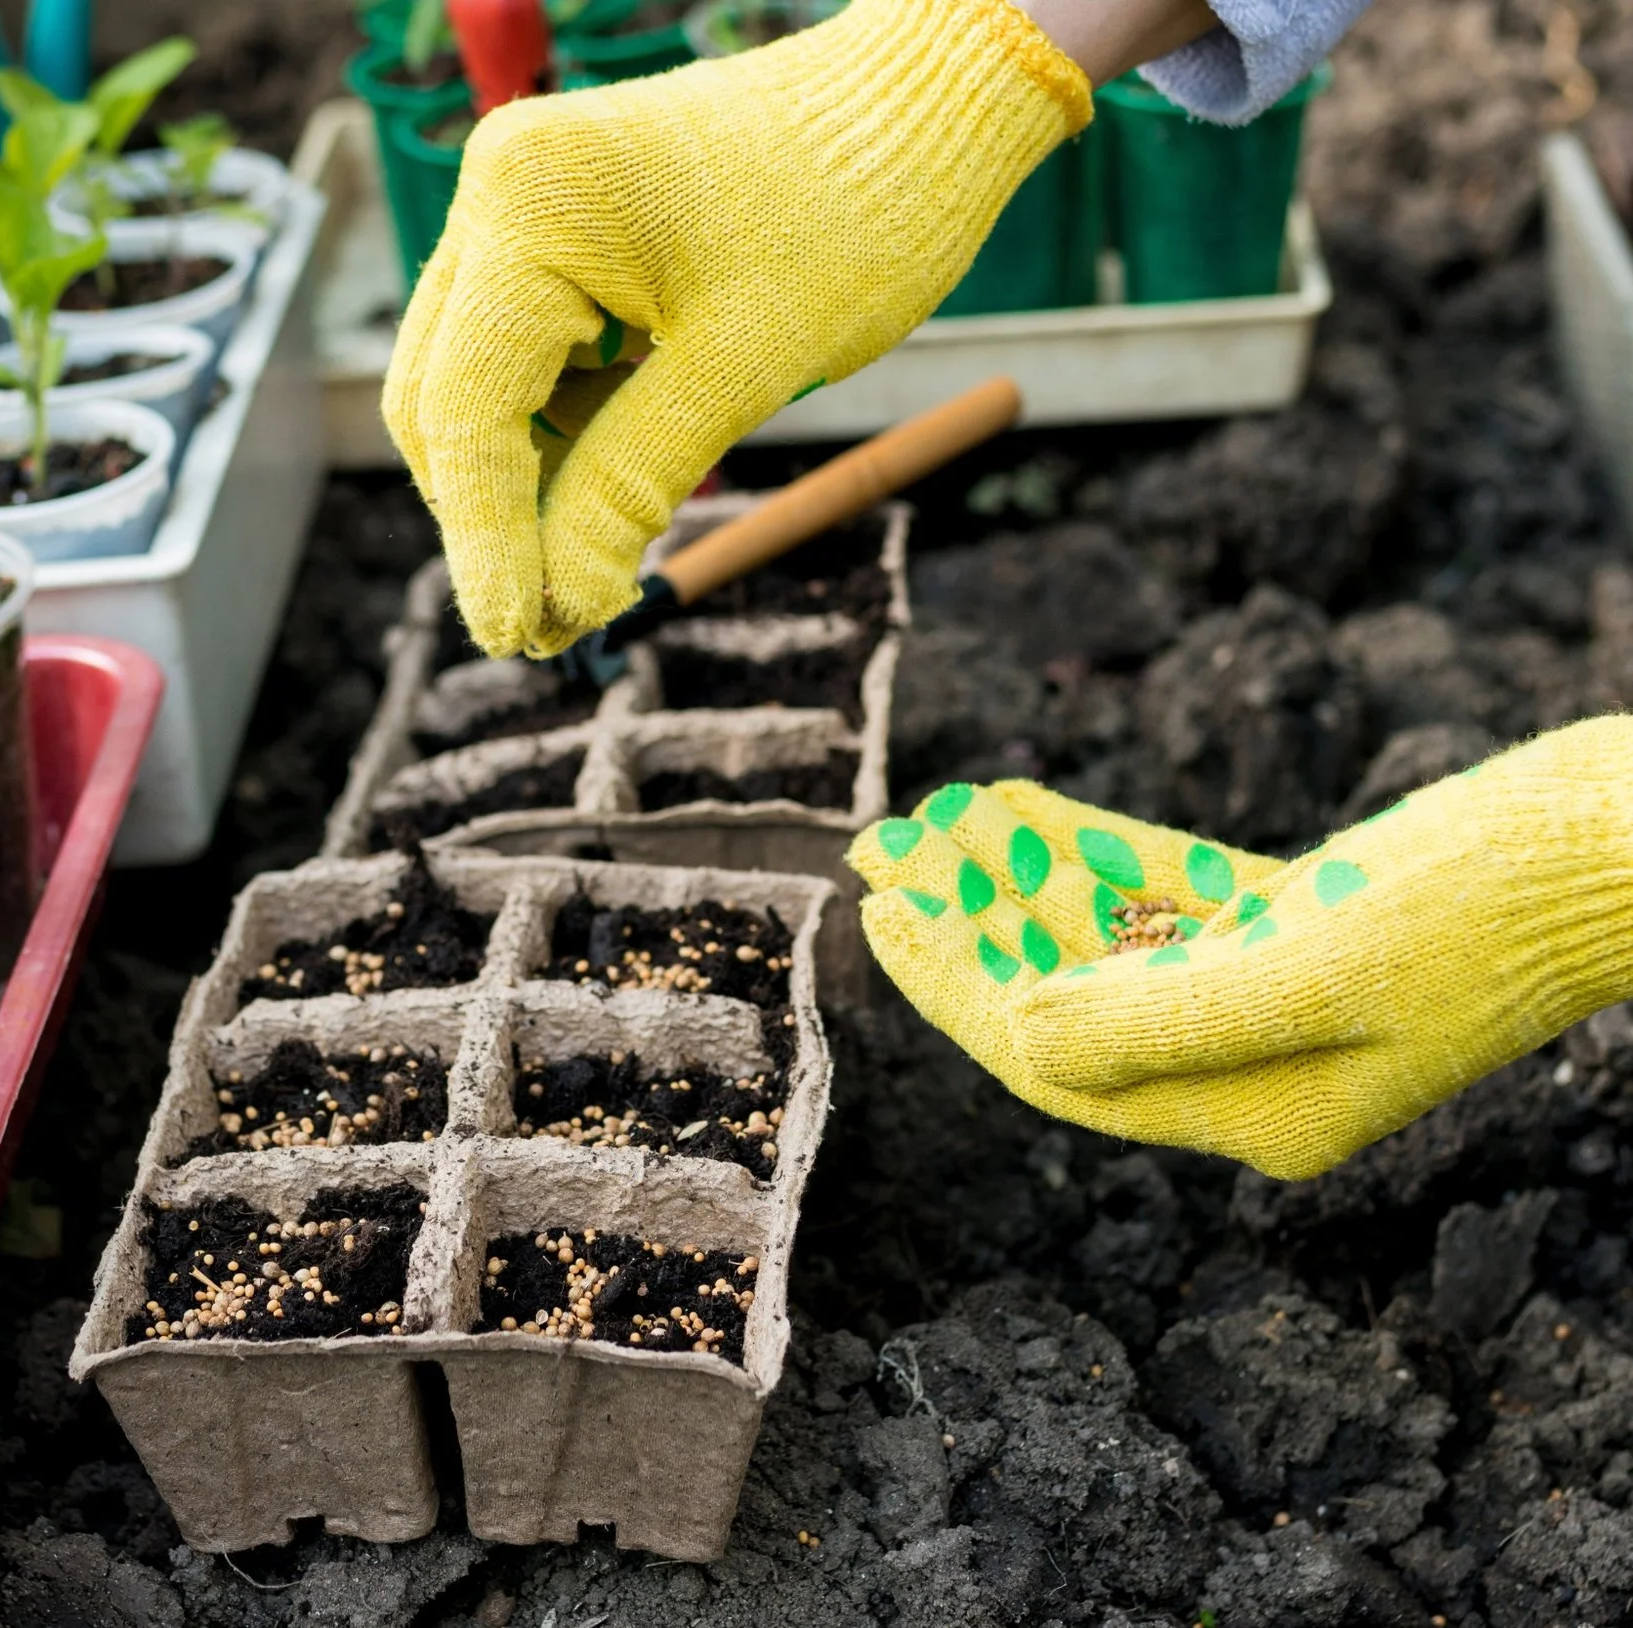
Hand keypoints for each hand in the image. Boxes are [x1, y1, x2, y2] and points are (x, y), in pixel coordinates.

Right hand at [382, 0, 1090, 658]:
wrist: (925, 102)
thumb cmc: (856, 211)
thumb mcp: (743, 369)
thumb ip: (627, 487)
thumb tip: (556, 611)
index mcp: (532, 205)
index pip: (464, 410)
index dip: (483, 540)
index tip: (517, 639)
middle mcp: (499, 191)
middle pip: (440, 402)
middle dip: (492, 518)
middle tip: (558, 624)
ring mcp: (520, 205)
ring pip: (473, 388)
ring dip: (524, 484)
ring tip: (597, 571)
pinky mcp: (555, 228)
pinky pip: (522, 357)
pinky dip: (557, 434)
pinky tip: (613, 488)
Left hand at [845, 718, 1632, 1179]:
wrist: (1627, 844)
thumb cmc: (1491, 907)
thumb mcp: (1316, 964)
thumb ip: (1161, 1014)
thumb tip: (1020, 1032)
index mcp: (1255, 1116)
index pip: (1058, 1059)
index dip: (958, 988)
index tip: (885, 916)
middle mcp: (1256, 1071)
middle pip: (1067, 999)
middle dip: (970, 930)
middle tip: (880, 859)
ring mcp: (1281, 996)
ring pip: (1108, 940)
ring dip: (1016, 881)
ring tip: (923, 824)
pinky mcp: (1306, 925)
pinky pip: (1167, 896)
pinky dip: (1092, 852)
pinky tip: (1014, 806)